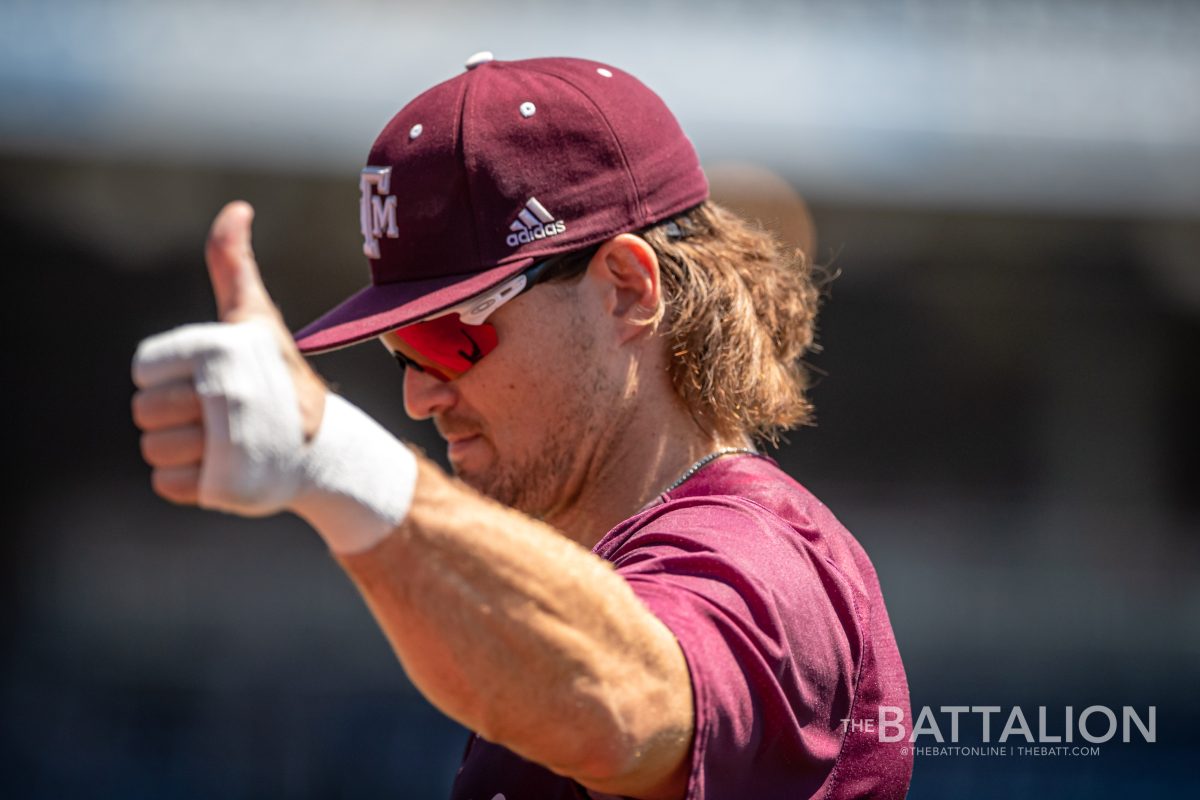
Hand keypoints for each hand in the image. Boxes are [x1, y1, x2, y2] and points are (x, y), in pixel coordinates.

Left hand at [132, 201, 325, 505]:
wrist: (324, 447)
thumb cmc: (280, 378)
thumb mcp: (255, 319)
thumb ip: (233, 265)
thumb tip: (237, 207)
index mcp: (219, 352)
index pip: (144, 371)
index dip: (170, 378)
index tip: (210, 381)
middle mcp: (224, 395)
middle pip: (145, 412)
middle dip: (176, 417)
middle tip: (217, 417)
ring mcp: (225, 444)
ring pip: (154, 451)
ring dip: (181, 452)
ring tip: (219, 444)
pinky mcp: (223, 486)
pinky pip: (167, 485)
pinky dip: (187, 483)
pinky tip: (218, 468)